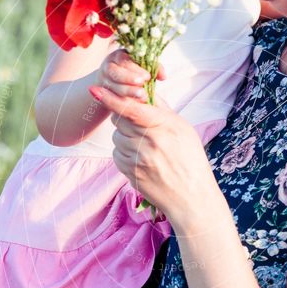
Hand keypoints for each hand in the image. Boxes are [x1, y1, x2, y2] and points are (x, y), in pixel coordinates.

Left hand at [88, 83, 217, 225]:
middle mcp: (148, 142)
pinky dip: (125, 153)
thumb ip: (161, 109)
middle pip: (119, 119)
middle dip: (125, 117)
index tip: (95, 89)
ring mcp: (137, 159)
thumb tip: (144, 90)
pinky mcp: (129, 172)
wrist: (191, 198)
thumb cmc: (191, 160)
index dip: (111, 98)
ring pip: (117, 136)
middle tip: (142, 125)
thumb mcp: (183, 129)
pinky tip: (143, 159)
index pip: (131, 108)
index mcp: (163, 127)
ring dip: (126, 137)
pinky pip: (117, 153)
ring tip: (148, 147)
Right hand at [94, 48, 166, 100]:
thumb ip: (154, 68)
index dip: (135, 68)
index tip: (147, 77)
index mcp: (120, 55)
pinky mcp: (102, 90)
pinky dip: (120, 99)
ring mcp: (103, 78)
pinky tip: (131, 104)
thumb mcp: (142, 68)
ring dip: (127, 90)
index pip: (125, 59)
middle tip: (142, 84)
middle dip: (129, 78)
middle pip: (115, 71)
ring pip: (112, 84)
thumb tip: (164, 77)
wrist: (113, 84)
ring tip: (142, 96)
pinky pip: (108, 95)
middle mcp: (109, 64)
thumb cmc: (133, 73)